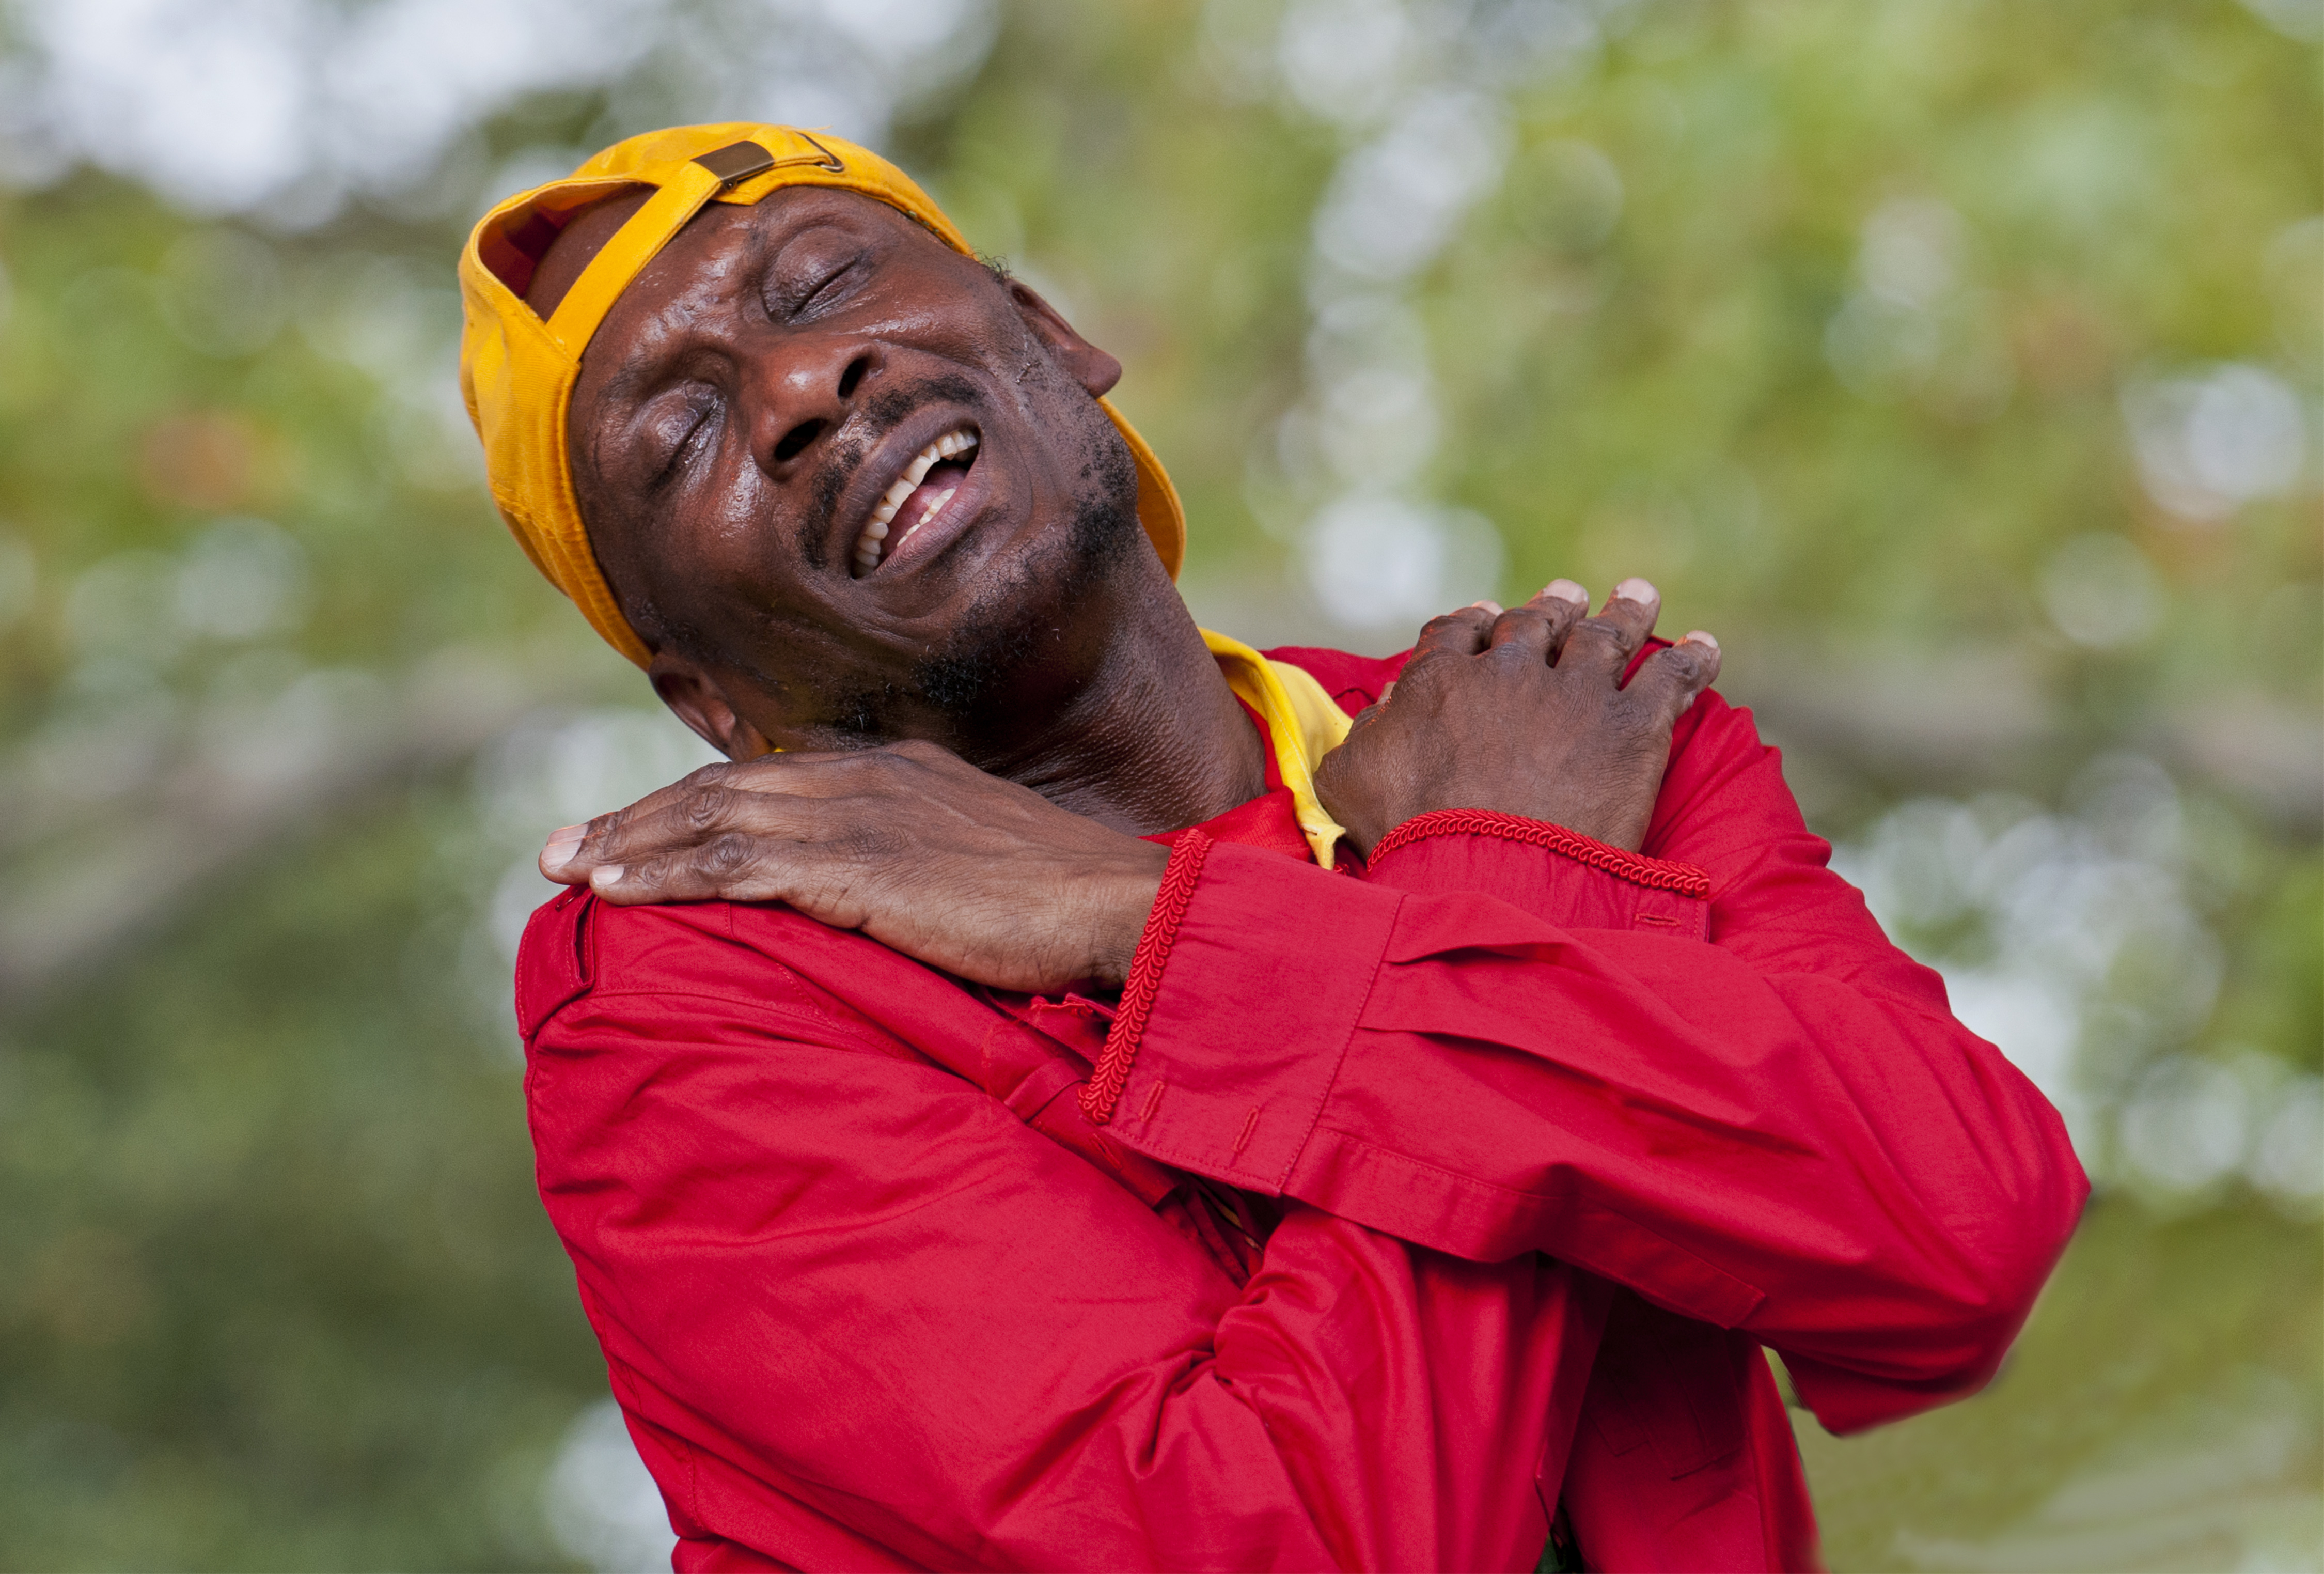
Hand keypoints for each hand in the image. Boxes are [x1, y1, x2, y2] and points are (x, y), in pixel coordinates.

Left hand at [536, 739, 1169, 993]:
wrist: (1120, 907)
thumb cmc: (1065, 907)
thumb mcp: (979, 867)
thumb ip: (918, 867)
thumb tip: (884, 903)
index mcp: (897, 773)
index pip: (769, 777)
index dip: (691, 804)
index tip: (633, 831)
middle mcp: (867, 777)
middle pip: (724, 787)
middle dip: (636, 816)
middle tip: (563, 847)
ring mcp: (861, 815)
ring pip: (713, 818)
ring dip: (630, 842)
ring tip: (564, 868)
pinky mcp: (856, 865)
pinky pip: (733, 864)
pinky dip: (664, 872)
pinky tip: (614, 890)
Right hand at [1314, 577, 1721, 855]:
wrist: (1484, 879)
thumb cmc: (1409, 840)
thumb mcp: (1351, 786)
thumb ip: (1365, 736)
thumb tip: (1390, 702)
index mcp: (1441, 681)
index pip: (1458, 633)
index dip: (1475, 623)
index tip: (1487, 616)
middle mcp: (1511, 671)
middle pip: (1537, 623)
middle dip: (1552, 607)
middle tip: (1567, 596)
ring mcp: (1576, 695)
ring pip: (1606, 634)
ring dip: (1625, 611)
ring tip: (1638, 595)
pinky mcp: (1632, 729)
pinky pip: (1671, 678)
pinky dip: (1692, 660)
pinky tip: (1706, 647)